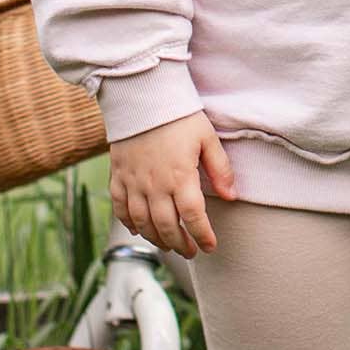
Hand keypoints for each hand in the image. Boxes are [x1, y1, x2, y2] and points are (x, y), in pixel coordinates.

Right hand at [109, 111, 235, 257]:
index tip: (210, 246)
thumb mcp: (207, 138)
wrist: (141, 97)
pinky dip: (129, 223)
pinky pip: (120, 208)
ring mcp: (133, 182)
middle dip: (181, 244)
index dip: (202, 236)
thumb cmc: (178, 115)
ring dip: (156, 239)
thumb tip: (231, 196)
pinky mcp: (118, 176)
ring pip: (143, 223)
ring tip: (169, 245)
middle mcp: (155, 185)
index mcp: (180, 176)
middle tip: (191, 252)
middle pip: (167, 226)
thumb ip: (221, 169)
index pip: (193, 217)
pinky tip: (139, 230)